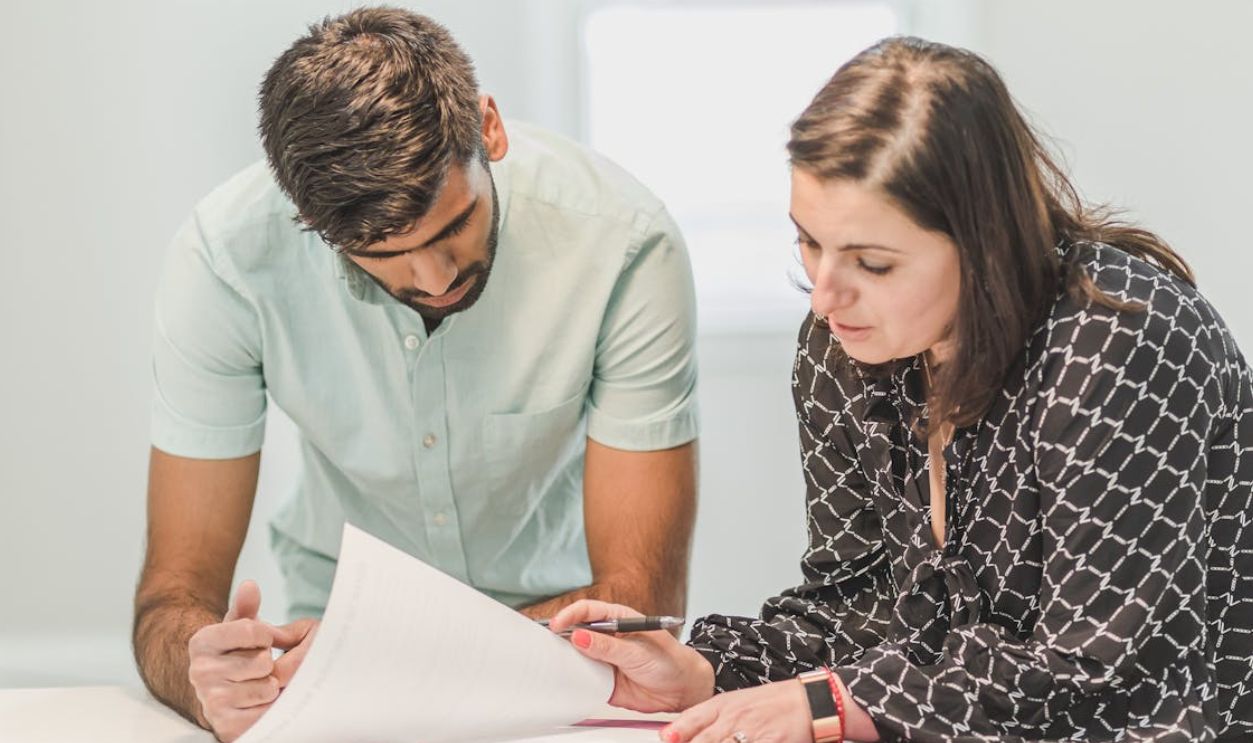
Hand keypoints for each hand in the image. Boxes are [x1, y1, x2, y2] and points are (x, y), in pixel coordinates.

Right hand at [187, 580, 318, 741]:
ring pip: (267, 688)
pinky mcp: (225, 726)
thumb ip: (245, 606)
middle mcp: (200, 672)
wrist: (218, 694)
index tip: (260, 640)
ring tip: (257, 684)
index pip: (253, 630)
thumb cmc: (234, 656)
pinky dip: (269, 708)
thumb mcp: (238, 627)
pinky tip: (257, 703)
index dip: (266, 635)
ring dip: (271, 686)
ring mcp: (211, 701)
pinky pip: (265, 713)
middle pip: (263, 661)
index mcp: (203, 642)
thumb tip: (250, 587)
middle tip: (257, 666)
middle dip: (269, 663)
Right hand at [548, 599, 714, 712]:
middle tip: (546, 643)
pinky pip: (582, 678)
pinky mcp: (602, 680)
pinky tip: (566, 680)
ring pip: (576, 655)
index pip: (587, 611)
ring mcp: (603, 659)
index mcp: (617, 619)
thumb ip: (608, 646)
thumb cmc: (669, 661)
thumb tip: (580, 636)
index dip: (570, 615)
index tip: (557, 625)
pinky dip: (572, 679)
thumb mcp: (637, 652)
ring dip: (564, 658)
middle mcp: (607, 638)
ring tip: (551, 662)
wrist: (682, 690)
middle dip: (559, 635)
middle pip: (576, 631)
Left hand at [657, 680, 811, 742]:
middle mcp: (734, 718)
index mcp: (723, 705)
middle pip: (703, 740)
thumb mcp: (736, 702)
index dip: (676, 733)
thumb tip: (675, 734)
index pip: (692, 719)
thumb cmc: (772, 703)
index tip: (666, 739)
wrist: (809, 702)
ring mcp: (751, 734)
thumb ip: (707, 717)